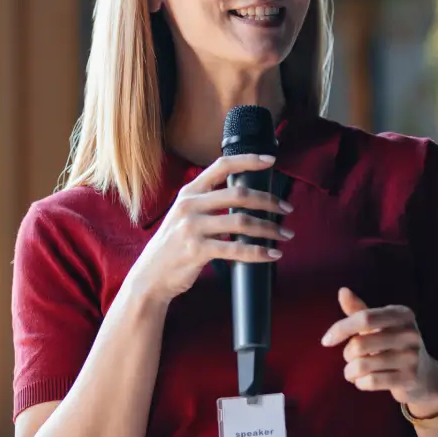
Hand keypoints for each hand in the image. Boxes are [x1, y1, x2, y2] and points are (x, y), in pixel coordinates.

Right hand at [129, 154, 293, 308]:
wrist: (150, 277)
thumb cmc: (174, 245)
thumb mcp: (184, 215)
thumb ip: (208, 202)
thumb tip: (247, 198)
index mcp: (189, 192)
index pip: (222, 166)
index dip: (248, 160)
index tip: (271, 161)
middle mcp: (190, 205)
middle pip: (239, 194)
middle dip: (269, 201)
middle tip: (287, 208)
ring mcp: (192, 228)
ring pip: (242, 222)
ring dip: (269, 228)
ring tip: (285, 234)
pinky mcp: (196, 250)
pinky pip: (236, 249)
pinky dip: (258, 252)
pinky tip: (272, 254)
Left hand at [321, 288, 437, 416]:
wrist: (424, 375)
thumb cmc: (394, 345)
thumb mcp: (380, 326)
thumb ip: (360, 311)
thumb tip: (342, 291)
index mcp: (402, 314)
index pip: (364, 317)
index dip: (341, 328)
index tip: (326, 341)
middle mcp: (410, 333)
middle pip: (360, 344)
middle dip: (347, 354)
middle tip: (351, 358)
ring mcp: (411, 357)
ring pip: (362, 365)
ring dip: (350, 371)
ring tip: (353, 372)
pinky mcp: (409, 379)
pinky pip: (371, 381)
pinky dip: (360, 383)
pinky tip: (363, 381)